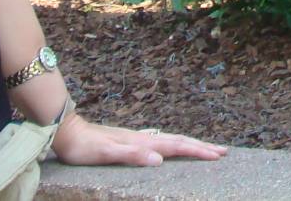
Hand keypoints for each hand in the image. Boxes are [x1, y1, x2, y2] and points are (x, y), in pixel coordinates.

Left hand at [48, 110, 227, 166]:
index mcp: (141, 142)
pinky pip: (160, 143)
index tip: (217, 156)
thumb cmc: (84, 146)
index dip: (197, 151)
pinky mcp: (131, 141)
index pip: (176, 146)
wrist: (67, 130)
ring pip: (171, 140)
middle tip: (223, 152)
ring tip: (206, 148)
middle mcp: (143, 138)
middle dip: (202, 146)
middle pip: (179, 141)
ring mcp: (137, 138)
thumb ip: (131, 155)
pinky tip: (173, 148)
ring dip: (191, 145)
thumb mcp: (106, 154)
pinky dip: (175, 145)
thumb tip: (159, 160)